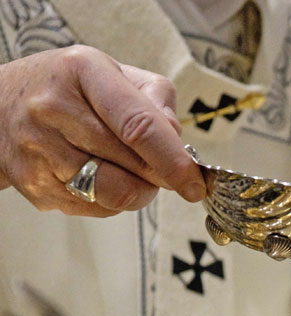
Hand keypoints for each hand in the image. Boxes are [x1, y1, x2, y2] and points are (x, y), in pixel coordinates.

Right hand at [0, 45, 205, 216]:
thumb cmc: (69, 89)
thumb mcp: (113, 73)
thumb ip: (155, 99)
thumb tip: (177, 138)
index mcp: (82, 72)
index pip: (139, 126)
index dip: (174, 161)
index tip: (196, 183)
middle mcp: (54, 110)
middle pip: (132, 165)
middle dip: (161, 176)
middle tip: (167, 171)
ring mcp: (40, 152)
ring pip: (115, 194)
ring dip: (139, 191)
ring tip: (132, 171)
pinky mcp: (36, 187)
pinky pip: (96, 209)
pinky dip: (113, 200)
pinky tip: (103, 176)